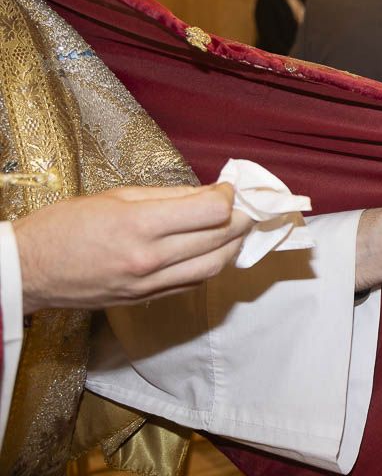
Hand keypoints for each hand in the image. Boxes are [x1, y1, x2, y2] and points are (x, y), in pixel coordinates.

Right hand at [14, 183, 252, 313]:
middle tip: (245, 205)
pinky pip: (193, 283)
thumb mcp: (117, 196)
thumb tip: (209, 193)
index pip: (211, 212)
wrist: (28, 270)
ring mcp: (148, 284)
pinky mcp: (146, 299)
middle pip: (220, 239)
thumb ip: (169, 196)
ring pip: (214, 267)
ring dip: (233, 246)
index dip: (228, 197)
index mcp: (139, 225)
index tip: (228, 188)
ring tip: (235, 227)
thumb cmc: (65, 226)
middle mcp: (149, 258)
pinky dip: (211, 265)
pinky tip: (213, 250)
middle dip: (241, 219)